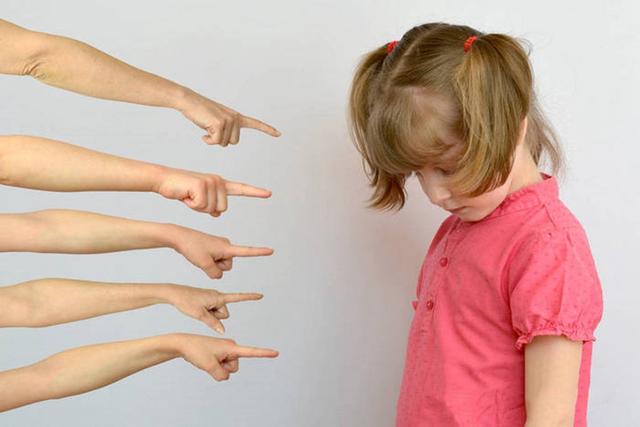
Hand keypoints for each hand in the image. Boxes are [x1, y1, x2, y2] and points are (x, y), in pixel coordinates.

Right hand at [155, 167, 270, 216]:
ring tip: (189, 195)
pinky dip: (191, 205)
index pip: (240, 188)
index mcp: (220, 184)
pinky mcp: (202, 184)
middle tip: (193, 199)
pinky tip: (185, 195)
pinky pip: (201, 206)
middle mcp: (218, 181)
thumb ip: (210, 205)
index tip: (268, 194)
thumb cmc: (181, 190)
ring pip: (212, 209)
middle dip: (206, 210)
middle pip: (222, 209)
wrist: (164, 179)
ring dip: (198, 207)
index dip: (254, 192)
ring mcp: (211, 181)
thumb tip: (217, 214)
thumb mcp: (198, 200)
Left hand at [168, 225, 272, 278]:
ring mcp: (219, 247)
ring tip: (200, 257)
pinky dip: (208, 262)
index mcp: (227, 247)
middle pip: (228, 266)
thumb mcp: (204, 264)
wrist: (180, 237)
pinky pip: (215, 261)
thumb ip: (215, 273)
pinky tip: (199, 256)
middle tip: (204, 259)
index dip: (259, 252)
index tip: (271, 251)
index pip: (247, 251)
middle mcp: (226, 246)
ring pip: (221, 265)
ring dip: (212, 265)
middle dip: (218, 267)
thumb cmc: (192, 247)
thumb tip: (218, 275)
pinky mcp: (213, 249)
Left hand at [168, 284, 262, 333]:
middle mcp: (217, 296)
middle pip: (225, 313)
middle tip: (203, 313)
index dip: (249, 297)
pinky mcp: (207, 300)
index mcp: (217, 297)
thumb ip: (213, 323)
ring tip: (198, 311)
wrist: (174, 293)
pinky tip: (197, 310)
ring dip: (211, 316)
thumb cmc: (186, 302)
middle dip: (217, 317)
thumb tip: (222, 330)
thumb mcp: (199, 314)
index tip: (261, 295)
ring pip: (218, 313)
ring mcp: (212, 298)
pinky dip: (208, 313)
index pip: (237, 297)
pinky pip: (212, 310)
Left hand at [176, 334, 277, 380]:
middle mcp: (231, 347)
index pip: (251, 351)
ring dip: (218, 368)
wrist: (184, 344)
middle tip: (210, 360)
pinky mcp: (220, 354)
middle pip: (235, 367)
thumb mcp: (209, 366)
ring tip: (207, 359)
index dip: (264, 353)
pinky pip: (222, 366)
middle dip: (224, 369)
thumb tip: (225, 376)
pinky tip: (206, 360)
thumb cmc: (197, 351)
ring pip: (228, 368)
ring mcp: (226, 351)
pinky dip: (215, 367)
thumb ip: (221, 375)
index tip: (276, 353)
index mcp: (232, 346)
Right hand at [179, 89, 280, 145]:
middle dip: (221, 140)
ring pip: (225, 144)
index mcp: (237, 116)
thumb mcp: (217, 122)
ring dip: (213, 139)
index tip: (279, 134)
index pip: (255, 124)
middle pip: (233, 142)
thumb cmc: (201, 112)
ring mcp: (229, 120)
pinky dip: (208, 140)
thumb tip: (229, 143)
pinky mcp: (220, 124)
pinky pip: (216, 142)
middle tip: (211, 128)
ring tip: (207, 126)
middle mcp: (235, 118)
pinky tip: (203, 131)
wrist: (189, 101)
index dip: (267, 130)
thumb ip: (227, 131)